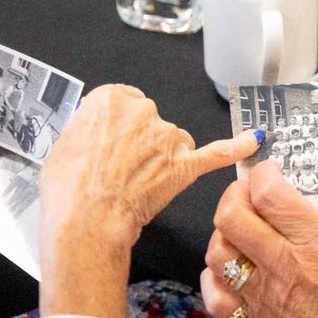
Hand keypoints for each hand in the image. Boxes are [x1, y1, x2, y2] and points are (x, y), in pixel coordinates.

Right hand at [38, 84, 260, 317]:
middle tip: (119, 171)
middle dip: (140, 144)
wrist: (85, 219)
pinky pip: (216, 152)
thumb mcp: (63, 144)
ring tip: (137, 185)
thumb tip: (97, 135)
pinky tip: (254, 138)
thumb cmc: (68, 187)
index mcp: (111, 99)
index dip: (118, 129)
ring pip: (174, 142)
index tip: (111, 143)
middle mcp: (144, 111)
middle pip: (150, 121)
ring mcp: (168, 137)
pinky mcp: (185, 165)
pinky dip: (237, 146)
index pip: (124, 103)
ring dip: (162, 159)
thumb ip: (89, 130)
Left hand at [202, 162, 317, 317]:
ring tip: (240, 231)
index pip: (270, 194)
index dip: (262, 174)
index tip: (270, 173)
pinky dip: (213, 278)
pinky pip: (215, 295)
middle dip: (234, 195)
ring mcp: (266, 298)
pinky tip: (230, 272)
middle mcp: (287, 268)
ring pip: (217, 251)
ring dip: (223, 234)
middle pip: (232, 215)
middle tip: (248, 194)